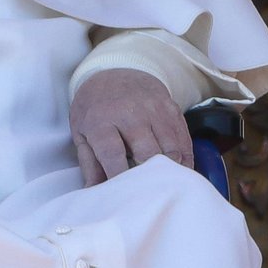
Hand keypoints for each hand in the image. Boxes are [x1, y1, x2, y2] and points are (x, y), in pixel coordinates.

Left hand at [69, 69, 193, 184]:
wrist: (114, 69)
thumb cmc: (95, 108)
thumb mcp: (82, 132)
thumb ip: (89, 164)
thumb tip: (93, 194)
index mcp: (101, 120)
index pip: (113, 155)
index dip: (121, 178)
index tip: (126, 198)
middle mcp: (129, 113)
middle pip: (147, 152)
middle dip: (150, 177)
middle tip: (149, 196)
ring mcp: (152, 109)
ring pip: (170, 148)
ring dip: (171, 171)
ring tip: (167, 186)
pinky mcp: (170, 107)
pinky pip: (183, 138)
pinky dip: (184, 158)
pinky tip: (179, 171)